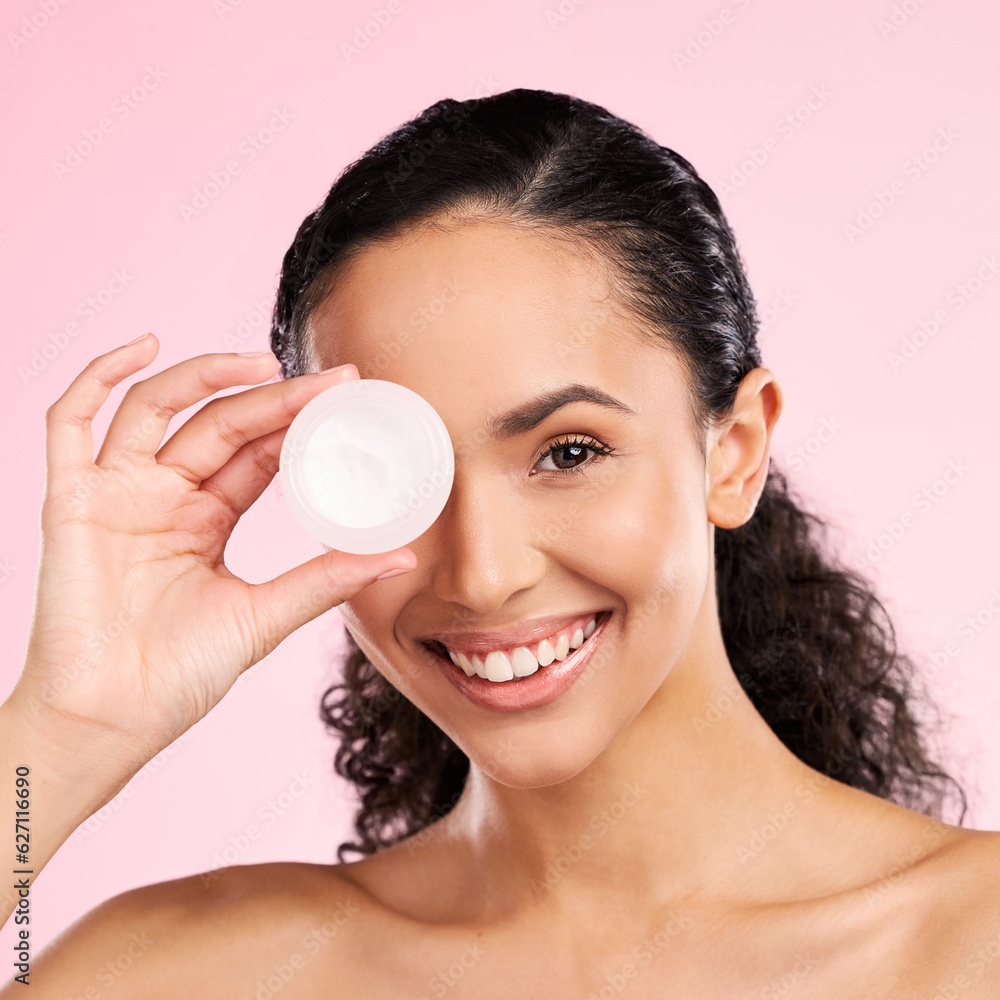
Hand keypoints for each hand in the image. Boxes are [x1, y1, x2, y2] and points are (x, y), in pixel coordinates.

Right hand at [11, 334, 415, 764]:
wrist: (112, 719)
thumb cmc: (180, 675)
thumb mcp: (264, 616)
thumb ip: (325, 580)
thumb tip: (399, 558)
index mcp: (207, 517)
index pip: (256, 451)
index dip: (297, 420)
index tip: (348, 396)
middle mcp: (163, 495)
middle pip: (219, 424)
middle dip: (274, 397)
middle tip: (330, 380)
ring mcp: (115, 492)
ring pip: (156, 408)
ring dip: (205, 375)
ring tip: (262, 363)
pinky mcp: (70, 499)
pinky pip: (69, 422)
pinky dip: (99, 377)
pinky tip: (145, 347)